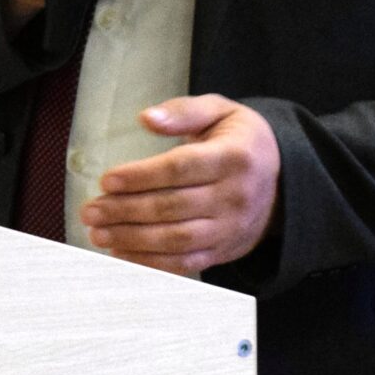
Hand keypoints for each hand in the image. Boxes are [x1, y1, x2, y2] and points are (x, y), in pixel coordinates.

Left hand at [82, 94, 279, 274]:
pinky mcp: (223, 250)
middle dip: (126, 210)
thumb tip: (146, 118)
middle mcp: (234, 196)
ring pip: (176, 239)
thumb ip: (184, 112)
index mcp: (234, 157)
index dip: (142, 176)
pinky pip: (185, 262)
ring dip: (132, 239)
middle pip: (172, 207)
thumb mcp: (222, 112)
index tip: (108, 179)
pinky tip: (121, 253)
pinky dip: (151, 263)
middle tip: (90, 210)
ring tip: (98, 233)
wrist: (284, 182)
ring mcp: (229, 228)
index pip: (181, 168)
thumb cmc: (241, 141)